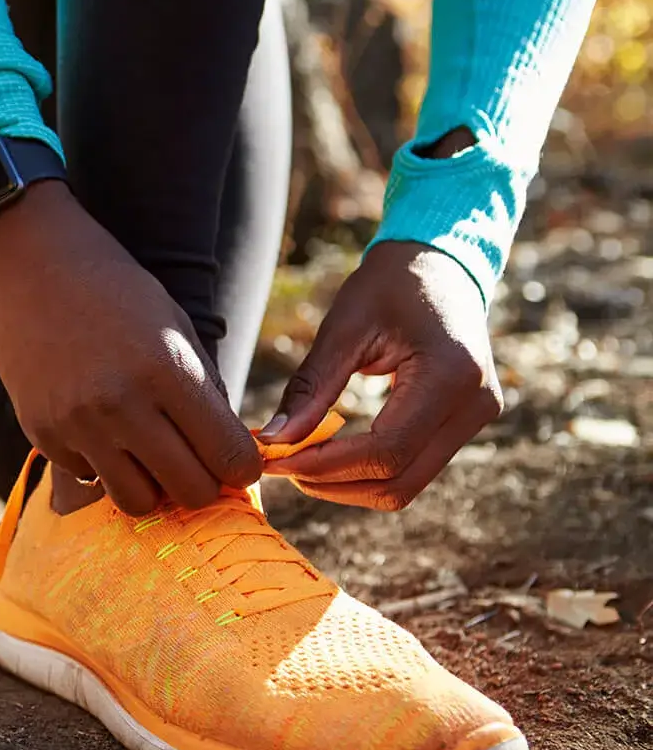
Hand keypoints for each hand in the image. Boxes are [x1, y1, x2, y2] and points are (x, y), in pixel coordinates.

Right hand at [0, 181, 260, 514]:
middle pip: (189, 491)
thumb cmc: (116, 290)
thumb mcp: (176, 328)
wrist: (31, 265)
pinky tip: (102, 430)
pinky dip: (105, 466)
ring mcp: (78, 424)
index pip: (229, 456)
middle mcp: (123, 405)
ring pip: (137, 502)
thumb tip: (230, 457)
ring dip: (153, 487)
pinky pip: (91, 478)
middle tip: (198, 466)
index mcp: (168, 371)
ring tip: (151, 458)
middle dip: (204, 485)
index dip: (242, 468)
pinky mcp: (43, 434)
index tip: (236, 462)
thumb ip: (204, 392)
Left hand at [257, 241, 500, 509]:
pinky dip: (367, 471)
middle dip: (333, 484)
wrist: (441, 264)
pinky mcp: (464, 423)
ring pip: (406, 485)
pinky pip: (413, 467)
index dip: (326, 466)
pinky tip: (328, 453)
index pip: (386, 452)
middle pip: (399, 482)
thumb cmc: (390, 285)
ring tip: (299, 460)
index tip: (277, 461)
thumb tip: (274, 441)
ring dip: (348, 485)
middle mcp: (474, 405)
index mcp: (450, 375)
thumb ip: (311, 387)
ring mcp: (475, 418)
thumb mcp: (344, 327)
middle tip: (282, 465)